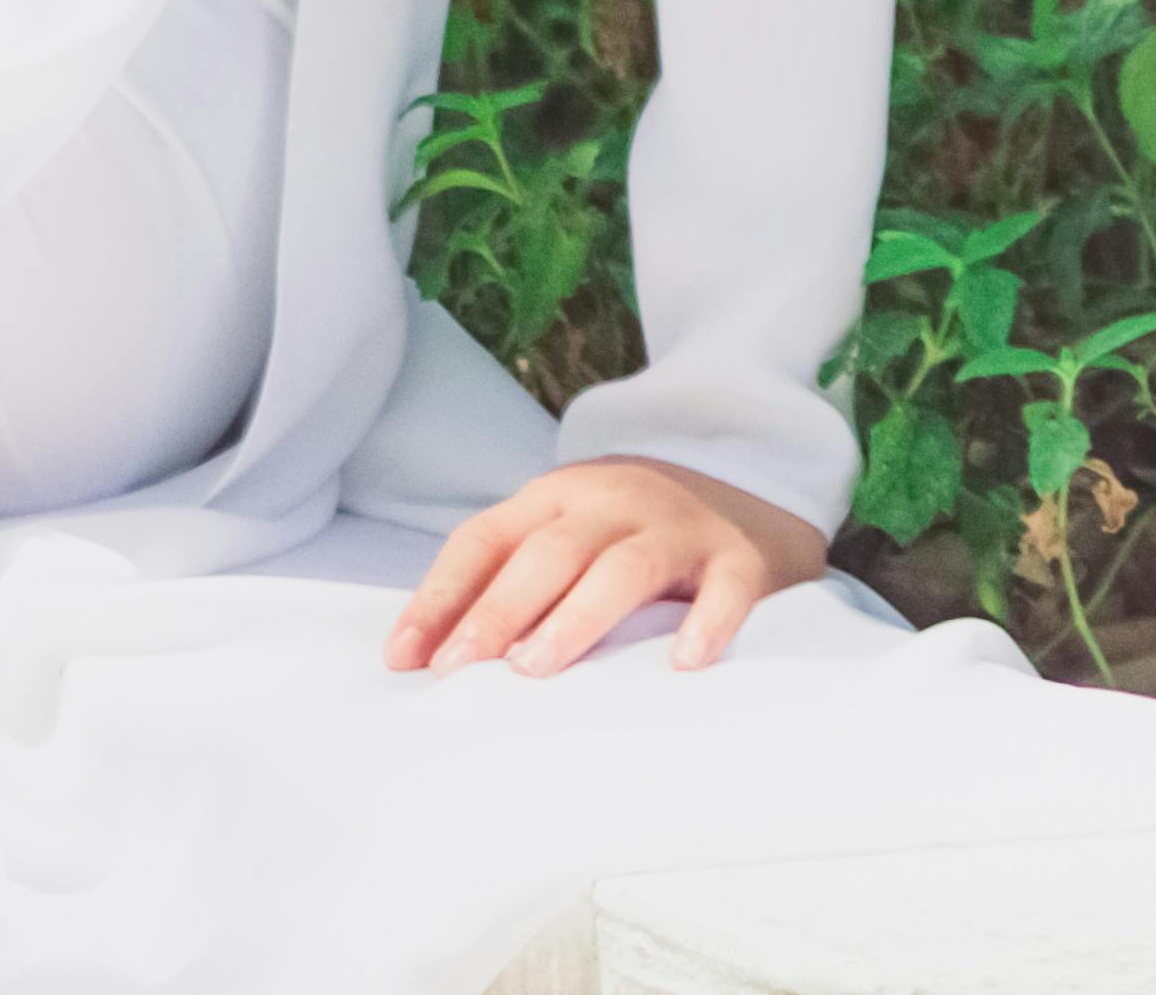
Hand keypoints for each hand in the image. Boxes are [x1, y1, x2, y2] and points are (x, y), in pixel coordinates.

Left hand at [377, 453, 829, 677]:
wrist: (750, 484)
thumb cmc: (632, 530)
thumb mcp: (567, 534)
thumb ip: (510, 581)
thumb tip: (430, 655)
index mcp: (555, 497)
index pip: (484, 539)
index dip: (440, 596)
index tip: (404, 658)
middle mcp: (611, 502)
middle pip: (547, 553)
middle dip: (497, 611)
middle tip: (459, 670)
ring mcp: (678, 527)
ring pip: (621, 568)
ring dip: (574, 617)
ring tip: (536, 668)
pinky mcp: (740, 558)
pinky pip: (724, 590)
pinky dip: (704, 624)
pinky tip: (683, 664)